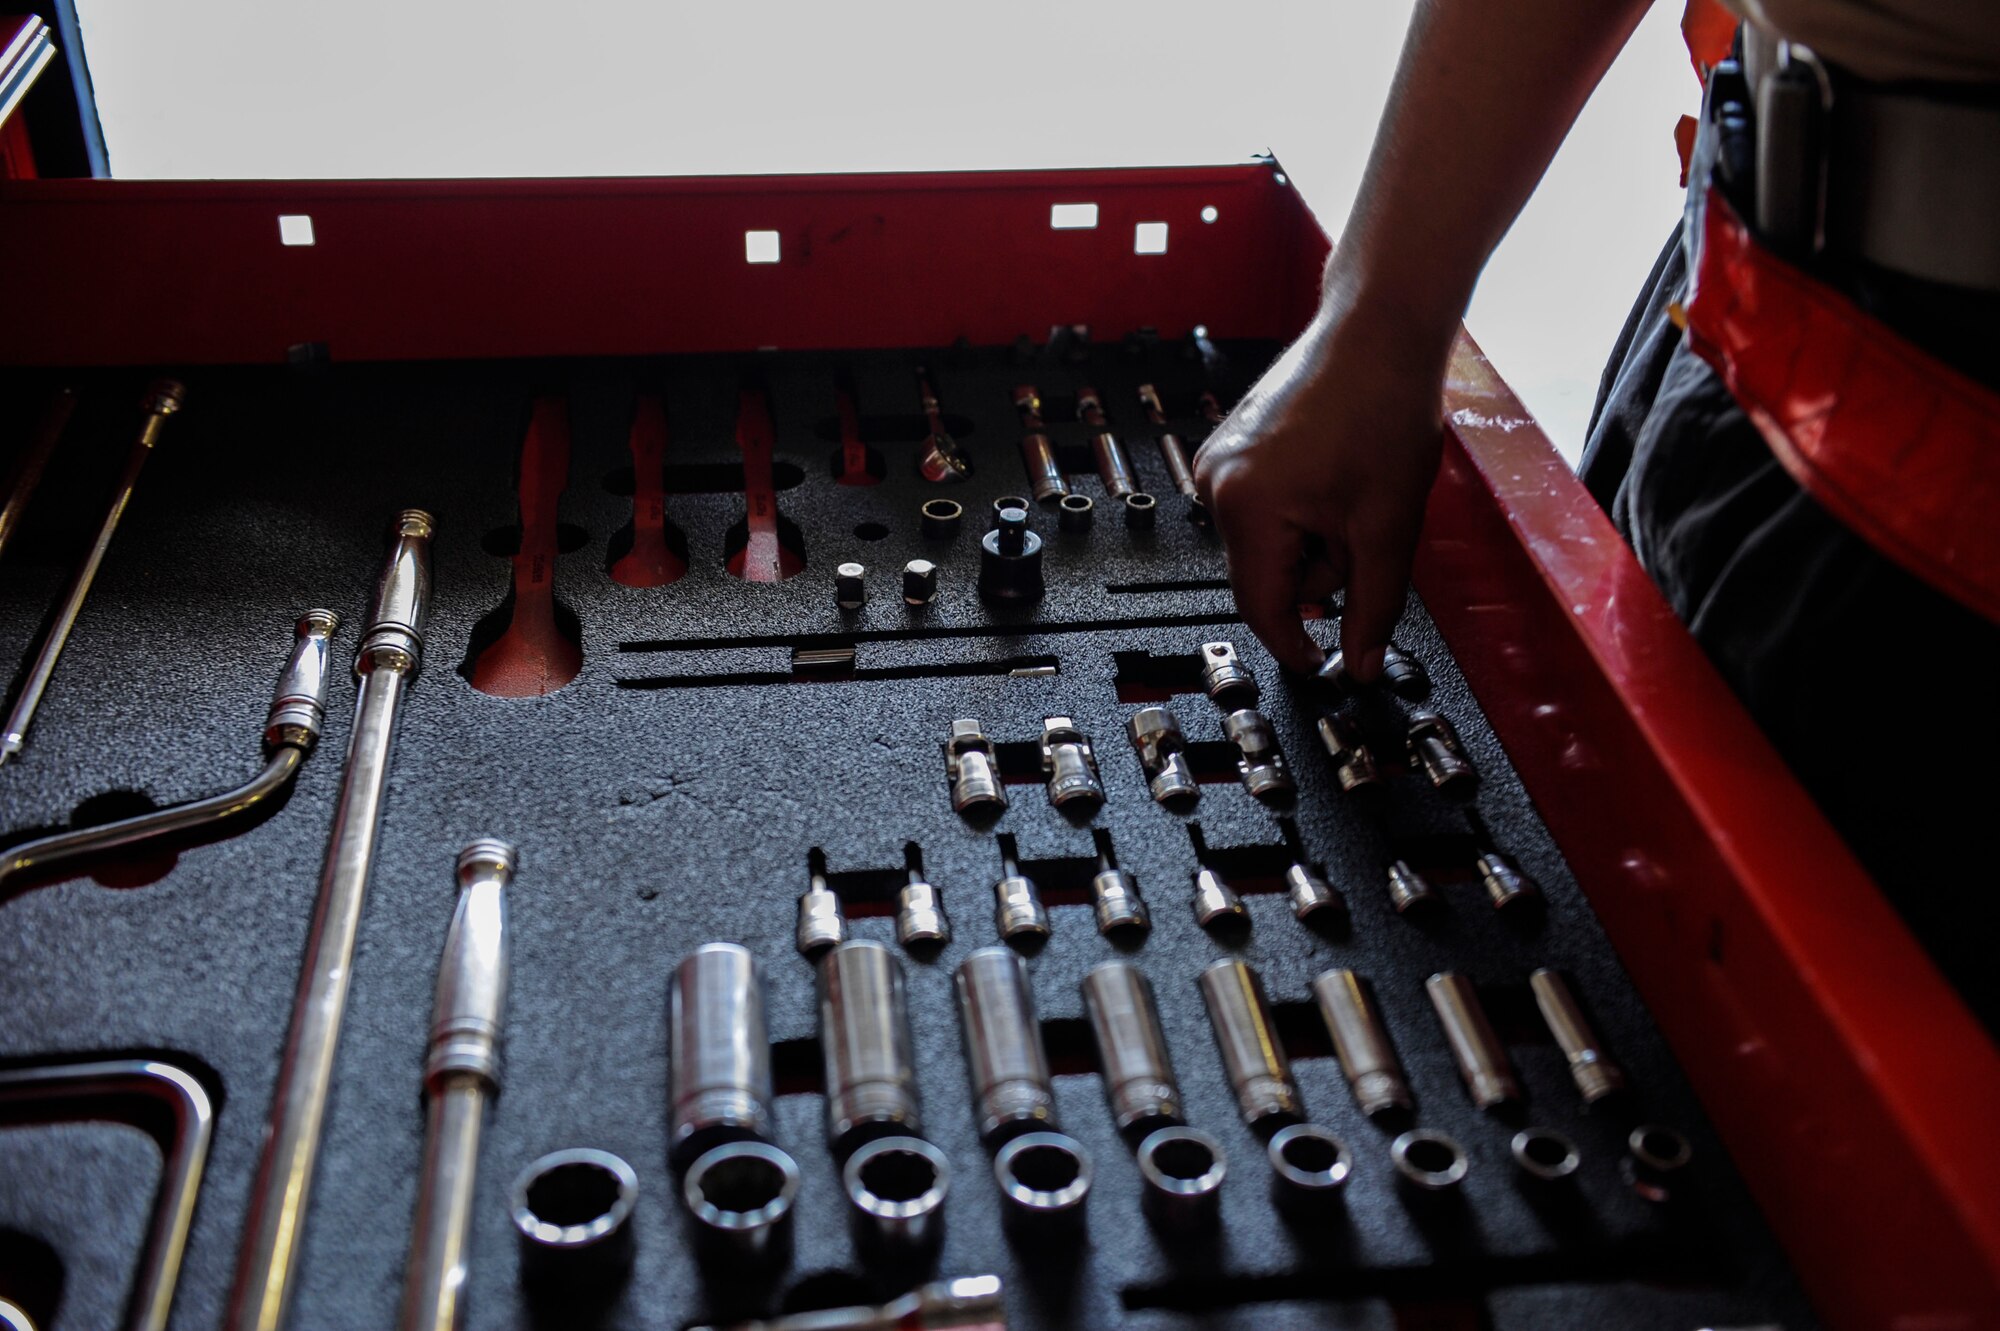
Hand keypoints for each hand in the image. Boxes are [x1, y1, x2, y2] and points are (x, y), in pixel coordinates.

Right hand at [1193, 296, 1449, 680]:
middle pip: (1267, 574)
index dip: (1297, 644)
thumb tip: (1361, 662)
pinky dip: (1302, 511)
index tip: (1322, 664)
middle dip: (1321, 569)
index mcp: (1247, 506)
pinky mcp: (1230, 448)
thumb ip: (1373, 606)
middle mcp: (1217, 482)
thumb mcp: (1387, 526)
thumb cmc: (1383, 406)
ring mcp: (1218, 462)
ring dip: (1314, 539)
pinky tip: (1333, 476)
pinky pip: (1262, 509)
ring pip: (1268, 543)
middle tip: (1366, 532)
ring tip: (1353, 493)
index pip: (1262, 607)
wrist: (1378, 330)